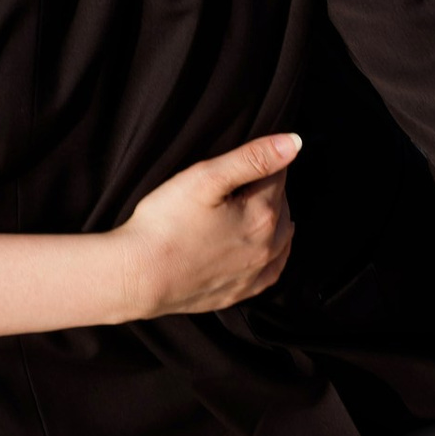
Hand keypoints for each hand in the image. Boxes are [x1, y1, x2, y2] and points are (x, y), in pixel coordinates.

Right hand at [113, 134, 299, 318]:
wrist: (141, 276)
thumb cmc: (166, 224)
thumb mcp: (205, 178)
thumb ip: (251, 158)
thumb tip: (293, 143)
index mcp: (261, 215)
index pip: (278, 175)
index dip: (264, 159)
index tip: (249, 154)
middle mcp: (266, 247)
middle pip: (282, 206)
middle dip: (270, 188)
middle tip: (247, 175)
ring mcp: (254, 273)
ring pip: (282, 239)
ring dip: (277, 218)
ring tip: (263, 203)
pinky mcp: (239, 292)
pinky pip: (272, 272)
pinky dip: (276, 255)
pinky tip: (269, 249)